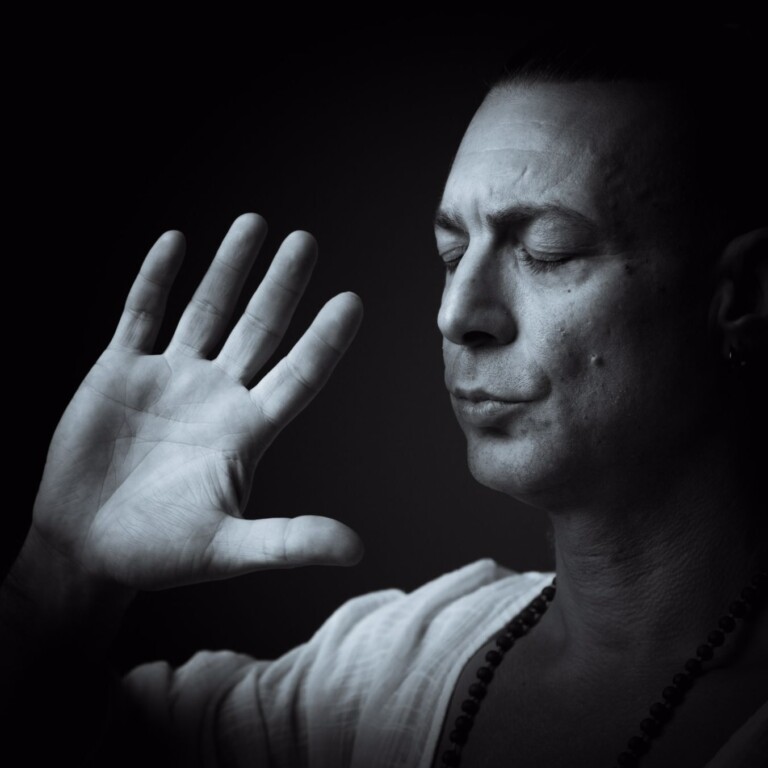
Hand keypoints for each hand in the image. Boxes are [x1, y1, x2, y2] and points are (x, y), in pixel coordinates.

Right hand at [30, 214, 363, 589]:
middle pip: (258, 328)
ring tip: (253, 224)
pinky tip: (175, 243)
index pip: (298, 373)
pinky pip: (140, 314)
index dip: (324, 339)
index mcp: (246, 430)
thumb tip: (355, 551)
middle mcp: (216, 395)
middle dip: (280, 285)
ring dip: (228, 269)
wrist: (87, 549)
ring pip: (205, 311)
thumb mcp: (227, 549)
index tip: (352, 300)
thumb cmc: (159, 554)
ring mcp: (169, 378)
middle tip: (305, 243)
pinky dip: (156, 279)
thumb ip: (287, 542)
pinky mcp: (120, 372)